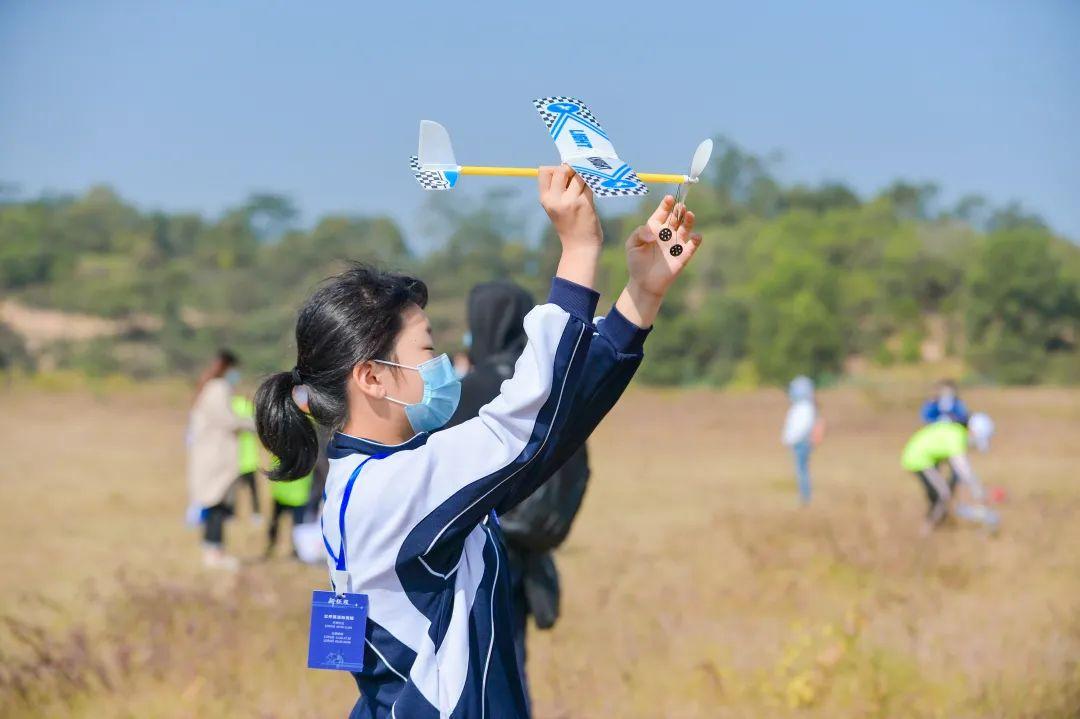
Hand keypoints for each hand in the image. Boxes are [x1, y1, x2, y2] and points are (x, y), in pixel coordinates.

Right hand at [539, 165, 602, 287]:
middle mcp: (555, 200)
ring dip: (585, 178)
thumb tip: (570, 166)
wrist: (579, 247)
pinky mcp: (585, 204)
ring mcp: (570, 202)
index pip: (544, 171)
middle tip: (578, 179)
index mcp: (545, 199)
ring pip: (579, 175)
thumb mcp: (557, 208)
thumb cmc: (570, 225)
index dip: (555, 169)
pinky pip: (590, 185)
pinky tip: (594, 192)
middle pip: (561, 169)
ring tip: (586, 189)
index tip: (564, 176)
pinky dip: (593, 185)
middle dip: (571, 170)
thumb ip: (559, 189)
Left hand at [615, 195, 701, 326]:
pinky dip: (696, 240)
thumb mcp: (632, 244)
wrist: (643, 283)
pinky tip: (695, 236)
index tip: (669, 198)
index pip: (662, 212)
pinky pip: (692, 246)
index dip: (666, 204)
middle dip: (679, 210)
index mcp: (655, 228)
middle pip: (676, 217)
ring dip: (689, 221)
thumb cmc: (636, 262)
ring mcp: (676, 244)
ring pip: (686, 228)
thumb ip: (640, 233)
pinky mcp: (683, 256)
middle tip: (680, 206)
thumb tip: (654, 234)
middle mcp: (667, 233)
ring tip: (688, 214)